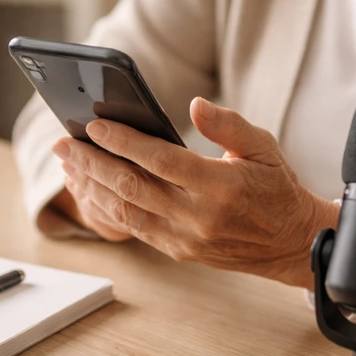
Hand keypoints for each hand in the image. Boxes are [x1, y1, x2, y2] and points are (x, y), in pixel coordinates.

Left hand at [52, 97, 339, 286]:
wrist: (292, 243)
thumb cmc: (277, 188)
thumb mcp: (264, 147)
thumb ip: (228, 125)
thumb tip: (195, 104)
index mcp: (219, 186)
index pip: (159, 160)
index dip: (123, 142)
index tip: (94, 125)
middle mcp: (198, 216)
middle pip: (131, 187)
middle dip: (92, 163)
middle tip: (63, 143)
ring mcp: (185, 238)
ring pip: (125, 212)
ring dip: (91, 187)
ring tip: (68, 164)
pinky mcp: (178, 251)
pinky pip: (134, 229)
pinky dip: (106, 209)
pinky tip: (90, 190)